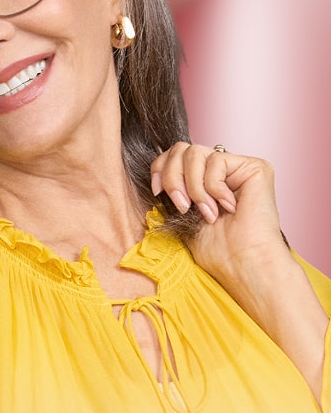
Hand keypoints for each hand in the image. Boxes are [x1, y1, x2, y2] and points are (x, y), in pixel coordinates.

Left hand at [150, 143, 286, 284]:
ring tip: (207, 213)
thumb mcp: (182, 214)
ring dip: (194, 188)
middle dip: (174, 178)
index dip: (161, 168)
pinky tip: (229, 207)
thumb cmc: (217, 250)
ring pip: (196, 152)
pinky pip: (217, 160)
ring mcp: (239, 167)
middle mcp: (224, 170)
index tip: (158, 192)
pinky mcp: (255, 167)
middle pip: (183, 149)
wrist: (241, 264)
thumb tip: (156, 168)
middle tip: (183, 207)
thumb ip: (173, 187)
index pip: (176, 154)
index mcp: (206, 180)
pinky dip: (214, 188)